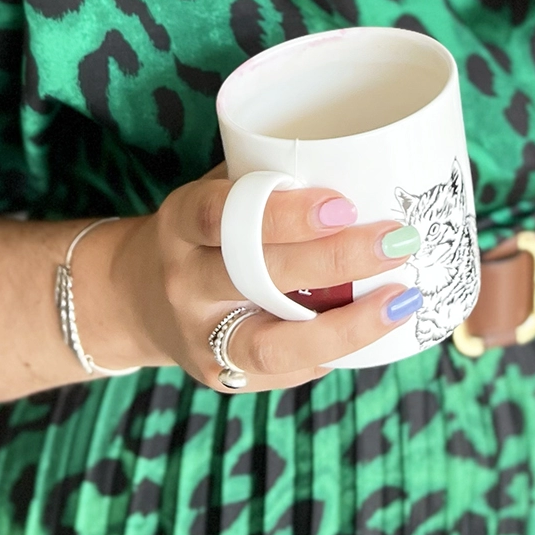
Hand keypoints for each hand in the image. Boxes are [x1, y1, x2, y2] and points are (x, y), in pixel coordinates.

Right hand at [104, 166, 421, 391]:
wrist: (134, 299)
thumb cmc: (203, 231)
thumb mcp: (215, 192)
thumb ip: (269, 177)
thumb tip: (369, 158)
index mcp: (180, 222)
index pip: (221, 215)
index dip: (282, 213)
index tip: (343, 204)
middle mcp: (183, 281)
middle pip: (256, 276)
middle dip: (334, 260)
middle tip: (396, 241)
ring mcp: (198, 336)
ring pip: (271, 342)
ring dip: (345, 326)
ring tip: (401, 300)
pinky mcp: (219, 377)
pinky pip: (283, 371)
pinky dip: (331, 351)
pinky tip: (373, 330)